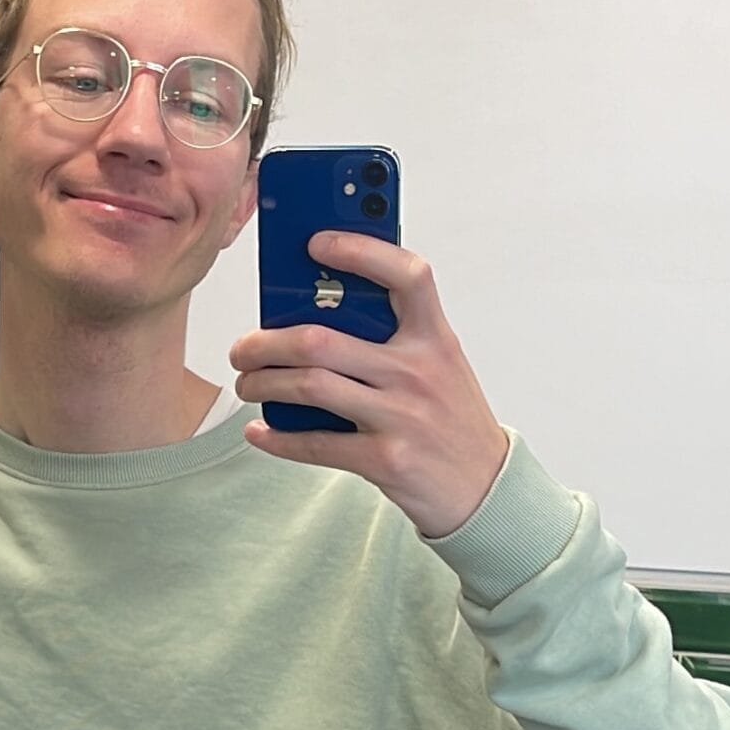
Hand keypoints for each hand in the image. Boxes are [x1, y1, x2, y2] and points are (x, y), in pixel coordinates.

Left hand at [230, 231, 510, 537]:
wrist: (485, 487)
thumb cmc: (451, 418)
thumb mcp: (439, 364)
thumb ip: (395, 336)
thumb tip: (316, 311)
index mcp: (435, 338)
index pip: (406, 276)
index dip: (360, 251)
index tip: (316, 242)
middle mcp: (418, 372)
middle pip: (322, 340)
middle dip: (266, 342)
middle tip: (244, 348)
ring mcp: (401, 417)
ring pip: (310, 387)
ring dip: (263, 384)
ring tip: (247, 384)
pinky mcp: (385, 460)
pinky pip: (316, 444)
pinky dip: (278, 438)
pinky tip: (260, 431)